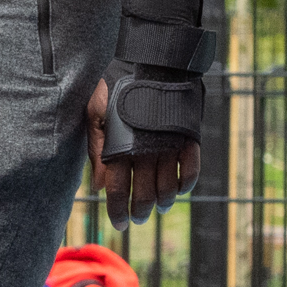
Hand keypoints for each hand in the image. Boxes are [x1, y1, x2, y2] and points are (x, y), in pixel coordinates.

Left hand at [88, 73, 203, 221]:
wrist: (155, 61)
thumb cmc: (119, 86)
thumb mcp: (96, 111)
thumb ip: (96, 149)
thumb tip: (99, 186)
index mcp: (120, 148)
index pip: (118, 192)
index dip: (117, 212)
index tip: (119, 224)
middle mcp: (146, 152)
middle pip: (144, 197)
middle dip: (140, 213)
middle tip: (137, 217)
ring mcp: (170, 147)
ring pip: (168, 190)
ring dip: (162, 203)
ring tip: (158, 207)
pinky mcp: (189, 140)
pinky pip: (190, 173)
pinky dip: (185, 186)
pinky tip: (178, 189)